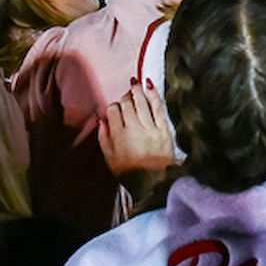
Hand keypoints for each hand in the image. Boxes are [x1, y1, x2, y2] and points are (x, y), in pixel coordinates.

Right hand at [98, 78, 177, 200]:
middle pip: (127, 104)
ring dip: (137, 91)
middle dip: (125, 97)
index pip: (112, 111)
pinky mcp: (164, 129)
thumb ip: (103, 138)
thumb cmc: (131, 172)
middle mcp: (133, 130)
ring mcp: (150, 128)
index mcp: (117, 137)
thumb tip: (101, 120)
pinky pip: (158, 106)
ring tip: (135, 84)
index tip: (116, 108)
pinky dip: (153, 93)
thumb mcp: (110, 159)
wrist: (155, 182)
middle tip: (126, 96)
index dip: (113, 106)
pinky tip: (149, 84)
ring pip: (141, 102)